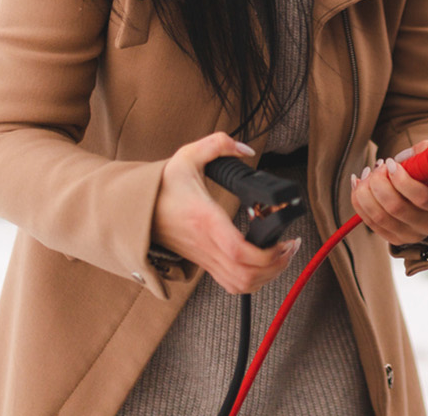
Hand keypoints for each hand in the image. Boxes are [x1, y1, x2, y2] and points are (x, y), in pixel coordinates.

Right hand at [151, 132, 299, 293]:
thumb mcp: (187, 156)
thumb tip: (245, 149)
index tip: (282, 241)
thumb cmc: (162, 187)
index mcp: (205, 218)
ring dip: (267, 276)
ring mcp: (205, 257)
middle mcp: (206, 243)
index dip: (265, 253)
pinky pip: (231, 283)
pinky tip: (263, 265)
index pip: (237, 249)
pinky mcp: (204, 263)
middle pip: (245, 273)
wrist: (137, 210)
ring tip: (283, 256)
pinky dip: (252, 281)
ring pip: (240, 284)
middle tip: (291, 247)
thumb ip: (218, 144)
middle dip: (276, 265)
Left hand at [350, 139, 427, 246]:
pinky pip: (370, 222)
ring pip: (379, 216)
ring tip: (368, 173)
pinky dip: (358, 201)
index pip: (421, 197)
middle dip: (378, 182)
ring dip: (365, 191)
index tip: (390, 162)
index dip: (401, 179)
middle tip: (378, 166)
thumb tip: (399, 159)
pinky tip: (359, 184)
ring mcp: (411, 234)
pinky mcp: (394, 238)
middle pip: (395, 208)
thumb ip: (423, 151)